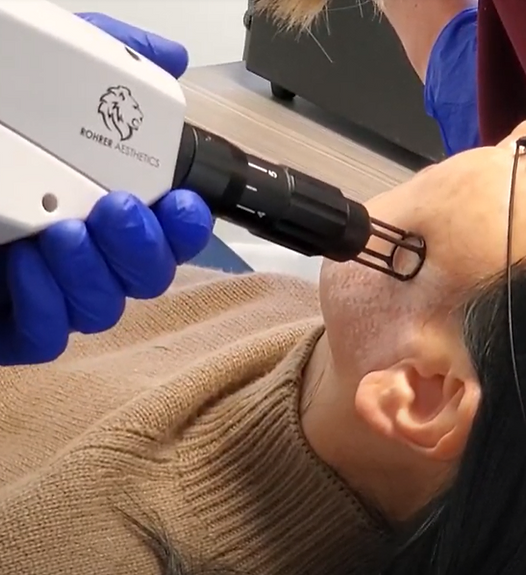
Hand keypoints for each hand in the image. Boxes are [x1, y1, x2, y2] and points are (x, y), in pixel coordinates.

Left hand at [0, 14, 212, 364]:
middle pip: (150, 276)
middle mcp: (89, 248)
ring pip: (105, 308)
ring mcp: (53, 286)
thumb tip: (170, 58)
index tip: (178, 202)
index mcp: (107, 201)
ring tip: (60, 231)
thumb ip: (109, 55)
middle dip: (143, 248)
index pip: (172, 231)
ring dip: (93, 273)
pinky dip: (47, 305)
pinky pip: (50, 337)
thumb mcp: (39, 68)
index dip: (187, 225)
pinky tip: (23, 262)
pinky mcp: (14, 321)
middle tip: (115, 209)